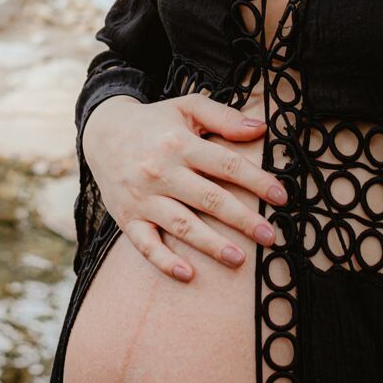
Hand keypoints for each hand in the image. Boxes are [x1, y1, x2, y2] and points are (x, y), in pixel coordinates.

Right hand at [81, 92, 288, 281]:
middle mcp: (161, 172)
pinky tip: (188, 274)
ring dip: (212, 244)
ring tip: (240, 259)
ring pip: (182, 225)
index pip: (226, 165)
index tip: (281, 197)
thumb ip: (224, 118)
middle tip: (270, 236)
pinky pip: (146, 244)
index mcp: (180, 144)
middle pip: (210, 199)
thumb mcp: (188, 108)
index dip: (257, 181)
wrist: (102, 133)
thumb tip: (262, 129)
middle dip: (243, 219)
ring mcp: (143, 198)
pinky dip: (165, 261)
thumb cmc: (155, 122)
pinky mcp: (128, 218)